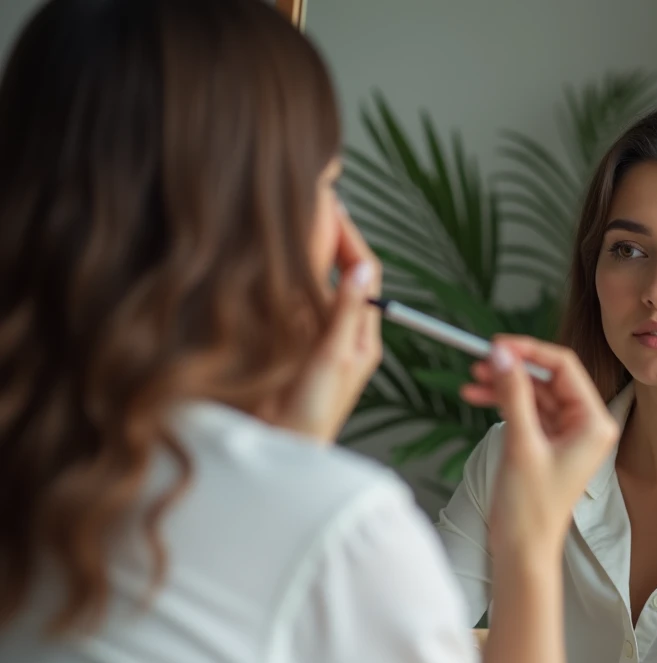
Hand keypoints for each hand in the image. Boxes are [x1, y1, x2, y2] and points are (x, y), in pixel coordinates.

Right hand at [278, 209, 381, 442]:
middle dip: (331, 238)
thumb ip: (344, 315)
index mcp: (362, 337)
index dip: (349, 238)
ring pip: (320, 286)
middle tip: (315, 203)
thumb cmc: (312, 416)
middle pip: (344, 275)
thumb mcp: (331, 359)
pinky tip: (275, 264)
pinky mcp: (296, 348)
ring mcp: (320, 340)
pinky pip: (299, 304)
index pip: (364, 275)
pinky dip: (292, 280)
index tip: (333, 207)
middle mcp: (344, 335)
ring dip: (311, 255)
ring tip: (297, 222)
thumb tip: (361, 271)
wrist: (283, 449)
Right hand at [461, 336, 618, 560]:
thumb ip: (513, 394)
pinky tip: (478, 395)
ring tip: (473, 379)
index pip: (564, 367)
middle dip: (513, 368)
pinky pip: (527, 411)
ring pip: (535, 393)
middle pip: (549, 378)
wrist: (523, 551)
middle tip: (480, 361)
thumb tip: (501, 354)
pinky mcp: (549, 444)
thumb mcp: (521, 443)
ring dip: (505, 384)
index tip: (497, 344)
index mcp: (594, 423)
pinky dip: (504, 402)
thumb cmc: (530, 508)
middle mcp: (586, 425)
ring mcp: (568, 435)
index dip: (530, 350)